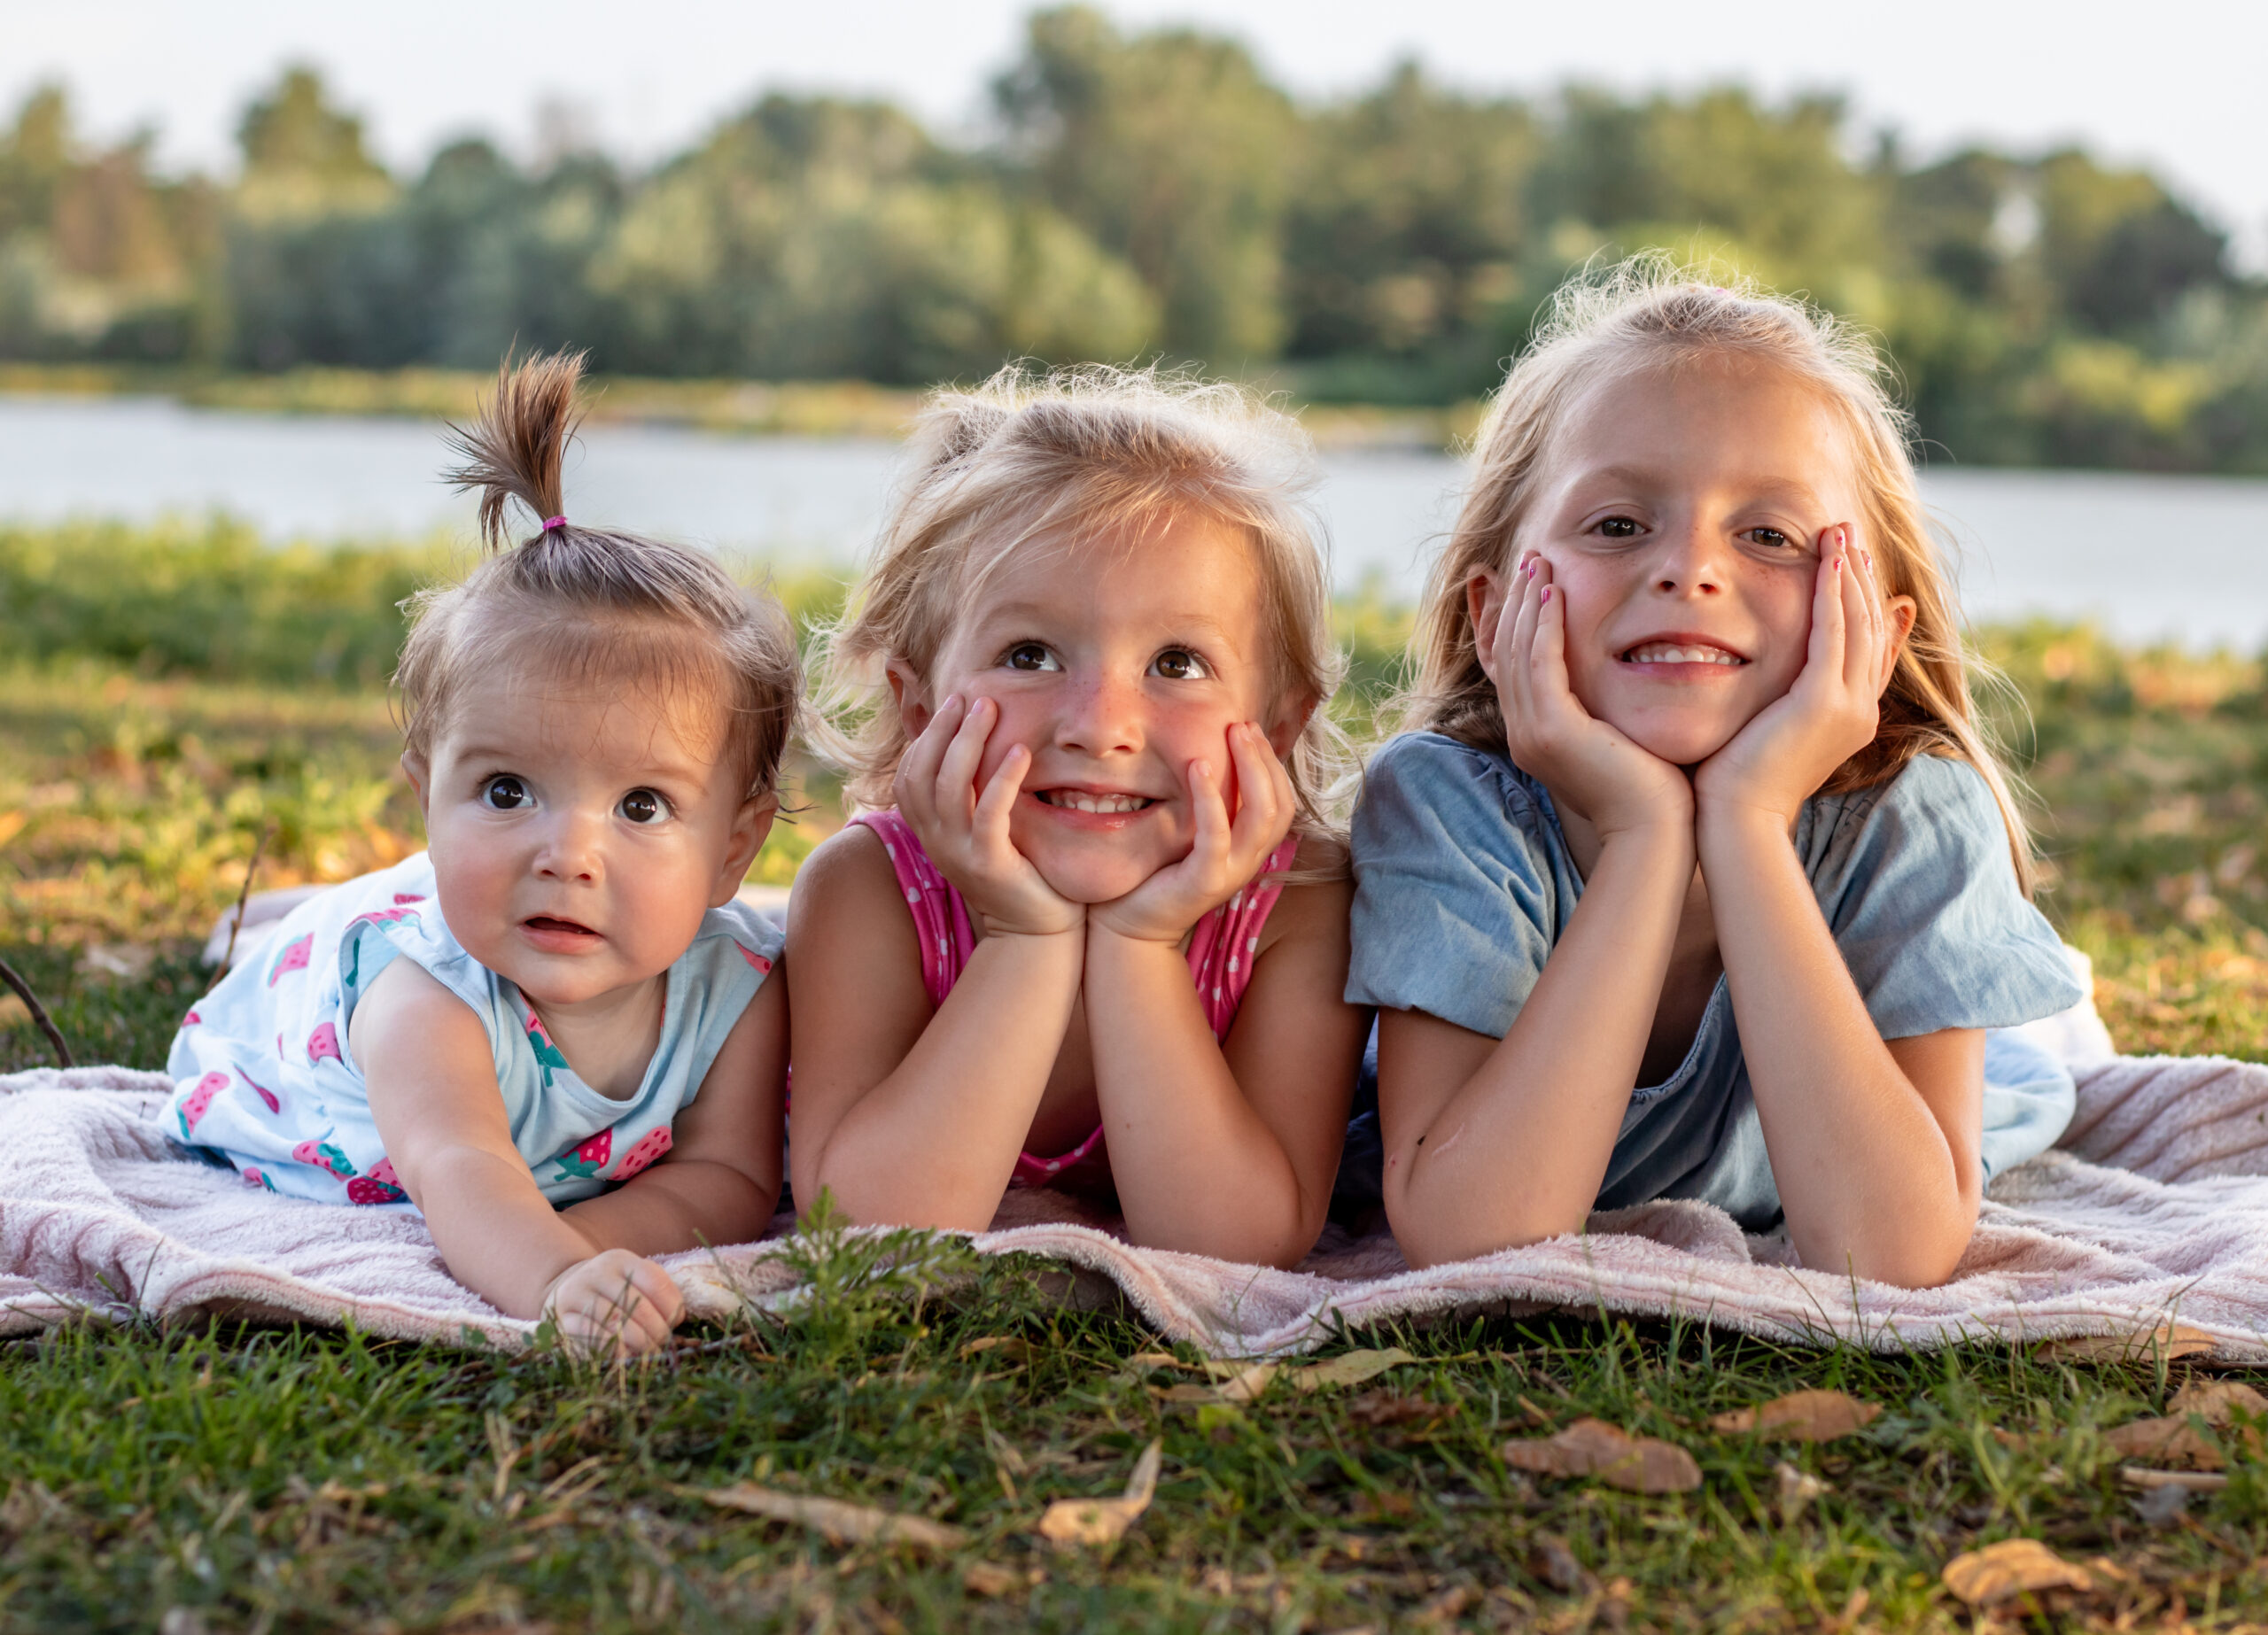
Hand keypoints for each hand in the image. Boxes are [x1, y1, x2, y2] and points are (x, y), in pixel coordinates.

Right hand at [542, 1249, 683, 1357]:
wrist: (566, 1290)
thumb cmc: (613, 1290)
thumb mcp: (634, 1280)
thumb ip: (658, 1293)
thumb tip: (677, 1320)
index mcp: (621, 1260)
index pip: (654, 1281)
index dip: (671, 1307)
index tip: (676, 1322)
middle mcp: (597, 1273)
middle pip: (637, 1305)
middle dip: (657, 1330)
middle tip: (663, 1344)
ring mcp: (576, 1295)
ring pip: (616, 1322)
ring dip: (639, 1343)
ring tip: (649, 1353)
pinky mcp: (562, 1319)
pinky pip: (593, 1337)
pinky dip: (615, 1350)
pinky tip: (626, 1356)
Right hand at [894, 694, 1082, 937]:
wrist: (1034, 929)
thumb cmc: (1015, 870)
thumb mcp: (981, 829)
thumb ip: (971, 796)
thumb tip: (973, 745)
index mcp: (929, 831)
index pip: (909, 775)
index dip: (926, 737)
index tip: (952, 704)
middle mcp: (935, 841)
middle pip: (925, 773)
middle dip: (945, 729)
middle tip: (972, 698)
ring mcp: (958, 853)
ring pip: (951, 788)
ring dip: (969, 743)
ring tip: (991, 711)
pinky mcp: (990, 863)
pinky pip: (989, 813)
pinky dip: (1002, 778)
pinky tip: (1020, 751)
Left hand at [1089, 722, 1293, 944]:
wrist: (1129, 926)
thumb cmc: (1154, 873)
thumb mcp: (1188, 833)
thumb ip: (1206, 806)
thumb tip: (1205, 756)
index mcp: (1248, 849)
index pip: (1281, 801)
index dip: (1271, 763)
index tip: (1250, 729)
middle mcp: (1248, 861)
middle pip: (1279, 804)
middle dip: (1265, 759)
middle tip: (1244, 724)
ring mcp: (1231, 873)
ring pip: (1261, 816)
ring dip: (1251, 769)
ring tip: (1234, 734)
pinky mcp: (1205, 881)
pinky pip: (1217, 835)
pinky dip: (1211, 798)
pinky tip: (1197, 765)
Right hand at [1482, 556, 1692, 840]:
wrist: (1659, 831)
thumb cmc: (1657, 789)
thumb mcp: (1623, 735)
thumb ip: (1610, 705)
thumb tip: (1630, 669)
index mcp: (1536, 736)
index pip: (1511, 667)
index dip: (1511, 621)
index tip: (1524, 582)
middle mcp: (1523, 734)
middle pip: (1505, 652)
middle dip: (1514, 601)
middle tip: (1530, 558)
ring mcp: (1531, 734)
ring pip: (1516, 652)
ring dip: (1525, 603)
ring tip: (1539, 562)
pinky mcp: (1551, 731)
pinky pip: (1539, 665)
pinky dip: (1542, 627)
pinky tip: (1553, 595)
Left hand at [1693, 527, 1898, 828]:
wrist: (1736, 823)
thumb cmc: (1733, 786)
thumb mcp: (1763, 734)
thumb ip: (1774, 705)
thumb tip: (1762, 687)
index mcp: (1848, 719)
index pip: (1871, 651)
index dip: (1870, 607)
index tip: (1861, 568)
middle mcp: (1858, 711)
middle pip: (1872, 629)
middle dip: (1863, 578)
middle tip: (1853, 535)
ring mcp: (1846, 707)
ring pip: (1859, 624)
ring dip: (1851, 574)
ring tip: (1843, 533)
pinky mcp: (1823, 703)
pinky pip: (1834, 633)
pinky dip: (1832, 594)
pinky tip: (1827, 562)